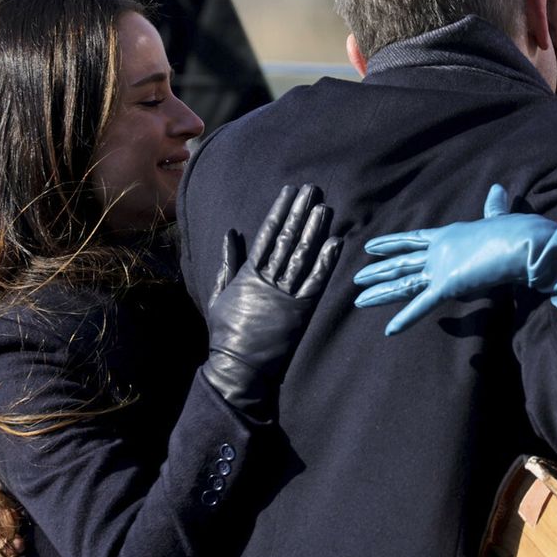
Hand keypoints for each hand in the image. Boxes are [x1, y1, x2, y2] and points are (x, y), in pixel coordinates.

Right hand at [202, 184, 342, 412]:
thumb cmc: (227, 333)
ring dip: (315, 230)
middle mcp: (267, 279)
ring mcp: (284, 294)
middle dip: (300, 212)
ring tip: (325, 207)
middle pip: (287, 239)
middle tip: (313, 188)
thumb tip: (231, 232)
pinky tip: (336, 242)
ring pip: (302, 255)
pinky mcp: (300, 311)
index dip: (280, 211)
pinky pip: (316, 282)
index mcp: (248, 274)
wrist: (237, 368)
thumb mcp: (220, 294)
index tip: (290, 191)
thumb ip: (228, 263)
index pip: (267, 234)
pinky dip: (326, 262)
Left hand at [352, 184, 556, 334]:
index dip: (391, 243)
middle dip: (378, 272)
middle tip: (356, 279)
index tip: (372, 246)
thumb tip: (499, 189)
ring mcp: (441, 267)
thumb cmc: (517, 231)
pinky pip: (423, 305)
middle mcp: (439, 250)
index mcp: (449, 234)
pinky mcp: (448, 285)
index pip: (413, 240)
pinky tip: (389, 330)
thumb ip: (494, 209)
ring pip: (404, 283)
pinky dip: (407, 319)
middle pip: (402, 263)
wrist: (524, 240)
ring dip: (381, 293)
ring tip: (358, 301)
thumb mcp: (501, 219)